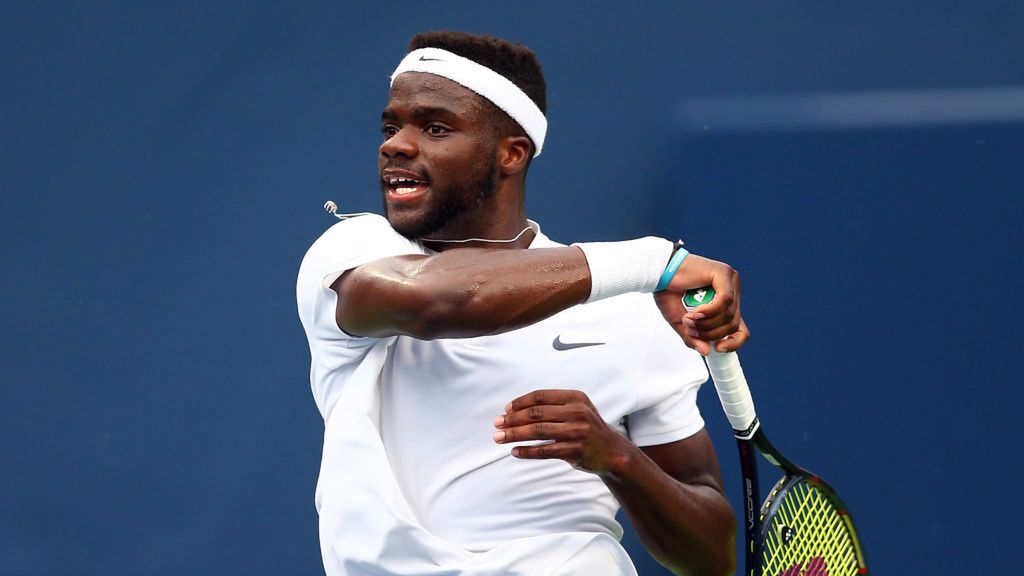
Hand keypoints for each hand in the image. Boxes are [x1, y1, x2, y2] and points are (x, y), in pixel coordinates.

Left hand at [493, 389, 632, 474]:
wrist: (612, 451)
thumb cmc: (586, 427)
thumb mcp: (576, 409)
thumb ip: (552, 406)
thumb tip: (514, 410)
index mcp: (575, 398)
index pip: (541, 396)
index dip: (520, 402)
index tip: (506, 410)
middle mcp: (577, 412)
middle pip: (536, 413)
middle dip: (513, 419)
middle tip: (497, 424)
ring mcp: (577, 432)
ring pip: (538, 432)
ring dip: (515, 434)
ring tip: (499, 438)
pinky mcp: (576, 450)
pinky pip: (545, 450)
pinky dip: (527, 451)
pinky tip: (515, 451)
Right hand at [654, 254, 748, 354]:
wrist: (658, 271)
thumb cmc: (668, 292)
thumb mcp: (680, 322)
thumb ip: (693, 337)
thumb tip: (707, 351)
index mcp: (725, 303)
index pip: (740, 329)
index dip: (733, 343)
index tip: (718, 348)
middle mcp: (732, 292)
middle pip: (733, 324)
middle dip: (710, 333)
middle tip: (690, 330)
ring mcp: (730, 281)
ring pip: (729, 315)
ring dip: (707, 323)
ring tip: (689, 319)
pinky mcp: (723, 274)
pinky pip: (725, 301)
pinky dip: (710, 311)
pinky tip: (696, 312)